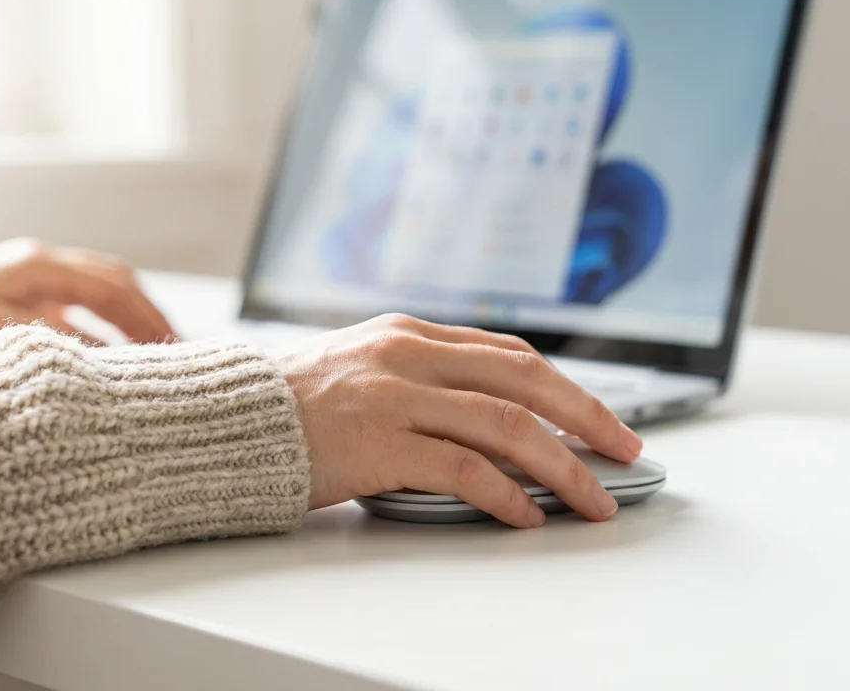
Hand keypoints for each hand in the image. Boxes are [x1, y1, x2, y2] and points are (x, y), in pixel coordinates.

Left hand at [0, 239, 173, 346]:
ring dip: (130, 323)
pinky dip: (103, 333)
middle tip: (178, 351)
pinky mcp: (25, 301)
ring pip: (100, 296)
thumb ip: (55, 347)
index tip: (173, 345)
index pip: (111, 288)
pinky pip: (78, 313)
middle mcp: (42, 267)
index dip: (147, 317)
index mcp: (37, 267)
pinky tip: (117, 360)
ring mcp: (35, 282)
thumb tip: (109, 362)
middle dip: (148, 317)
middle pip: (115, 284)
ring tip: (157, 357)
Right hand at [277, 314, 644, 526]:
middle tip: (626, 451)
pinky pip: (464, 470)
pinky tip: (525, 515)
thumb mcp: (359, 368)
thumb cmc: (289, 406)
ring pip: (508, 425)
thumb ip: (417, 377)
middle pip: (526, 378)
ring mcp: (394, 397)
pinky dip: (505, 495)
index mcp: (408, 333)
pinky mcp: (378, 444)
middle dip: (588, 418)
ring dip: (563, 467)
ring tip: (592, 500)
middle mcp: (408, 355)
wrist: (222, 423)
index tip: (599, 418)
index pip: (509, 352)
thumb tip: (487, 416)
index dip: (565, 386)